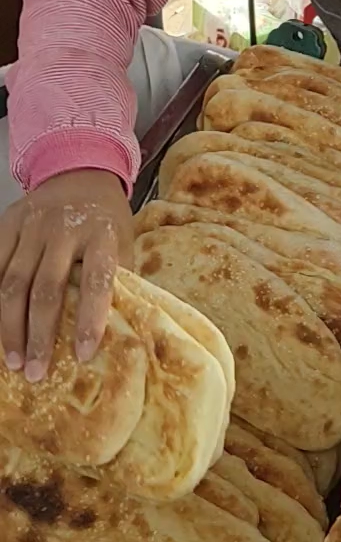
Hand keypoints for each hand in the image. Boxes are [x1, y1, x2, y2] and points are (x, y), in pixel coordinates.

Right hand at [0, 171, 132, 380]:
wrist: (79, 170)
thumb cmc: (105, 217)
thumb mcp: (124, 239)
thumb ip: (122, 277)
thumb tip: (127, 326)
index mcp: (102, 234)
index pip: (97, 281)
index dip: (91, 319)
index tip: (84, 355)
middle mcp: (65, 229)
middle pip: (47, 289)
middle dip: (38, 335)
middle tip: (35, 371)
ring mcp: (33, 226)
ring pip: (14, 282)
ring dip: (10, 326)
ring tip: (13, 360)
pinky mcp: (9, 223)